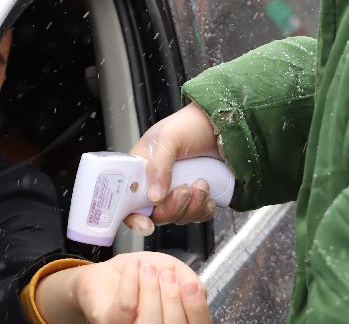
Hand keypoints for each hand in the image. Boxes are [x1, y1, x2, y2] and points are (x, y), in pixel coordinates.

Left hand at [36, 252, 209, 323]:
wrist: (104, 275)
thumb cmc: (138, 276)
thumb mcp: (169, 268)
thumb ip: (187, 277)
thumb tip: (197, 289)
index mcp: (172, 320)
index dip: (197, 308)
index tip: (192, 286)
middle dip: (172, 296)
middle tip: (166, 275)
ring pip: (149, 321)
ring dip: (150, 289)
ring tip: (148, 269)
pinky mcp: (109, 322)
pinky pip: (125, 307)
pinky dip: (131, 282)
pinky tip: (133, 266)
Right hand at [124, 103, 219, 234]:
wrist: (220, 125)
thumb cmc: (189, 125)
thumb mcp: (169, 138)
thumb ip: (158, 165)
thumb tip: (154, 196)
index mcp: (140, 169)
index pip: (127, 201)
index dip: (133, 216)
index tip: (146, 223)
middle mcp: (156, 183)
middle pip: (156, 214)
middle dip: (172, 208)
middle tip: (184, 190)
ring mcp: (175, 191)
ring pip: (178, 217)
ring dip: (192, 206)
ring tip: (201, 183)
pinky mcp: (195, 198)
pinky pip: (196, 216)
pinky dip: (203, 210)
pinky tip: (207, 195)